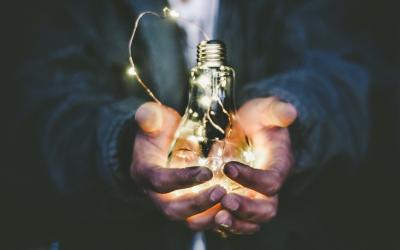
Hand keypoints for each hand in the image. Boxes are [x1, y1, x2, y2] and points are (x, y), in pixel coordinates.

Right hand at [131, 102, 225, 222]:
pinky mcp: (189, 209)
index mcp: (145, 172)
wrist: (163, 143)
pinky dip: (220, 219)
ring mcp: (173, 203)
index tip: (207, 172)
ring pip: (189, 221)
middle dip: (197, 204)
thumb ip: (150, 116)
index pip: (159, 181)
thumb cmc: (160, 129)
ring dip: (210, 216)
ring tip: (232, 204)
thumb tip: (145, 114)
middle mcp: (156, 194)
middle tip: (222, 192)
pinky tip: (238, 212)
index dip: (182, 179)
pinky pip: (203, 221)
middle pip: (173, 209)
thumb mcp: (154, 119)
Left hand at [215, 97, 296, 234]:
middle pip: (266, 209)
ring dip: (235, 223)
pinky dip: (223, 224)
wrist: (250, 130)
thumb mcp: (266, 110)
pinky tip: (207, 218)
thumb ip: (276, 111)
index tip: (228, 167)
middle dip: (247, 209)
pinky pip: (236, 221)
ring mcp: (254, 197)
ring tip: (217, 217)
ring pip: (252, 222)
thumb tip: (289, 111)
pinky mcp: (240, 202)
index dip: (252, 178)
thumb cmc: (259, 120)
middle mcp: (269, 187)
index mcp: (279, 166)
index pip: (271, 181)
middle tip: (225, 201)